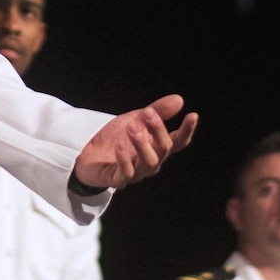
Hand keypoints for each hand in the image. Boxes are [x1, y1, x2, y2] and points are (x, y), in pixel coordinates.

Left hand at [73, 94, 196, 190]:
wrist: (87, 152)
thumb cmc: (115, 137)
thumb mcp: (135, 119)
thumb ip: (156, 112)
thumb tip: (179, 100)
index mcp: (156, 148)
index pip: (178, 142)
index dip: (187, 130)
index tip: (193, 115)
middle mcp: (150, 162)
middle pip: (163, 149)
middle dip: (158, 130)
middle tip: (147, 113)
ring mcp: (135, 173)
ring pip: (148, 163)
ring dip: (142, 143)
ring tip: (132, 127)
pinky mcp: (117, 180)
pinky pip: (125, 174)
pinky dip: (124, 159)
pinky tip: (120, 145)